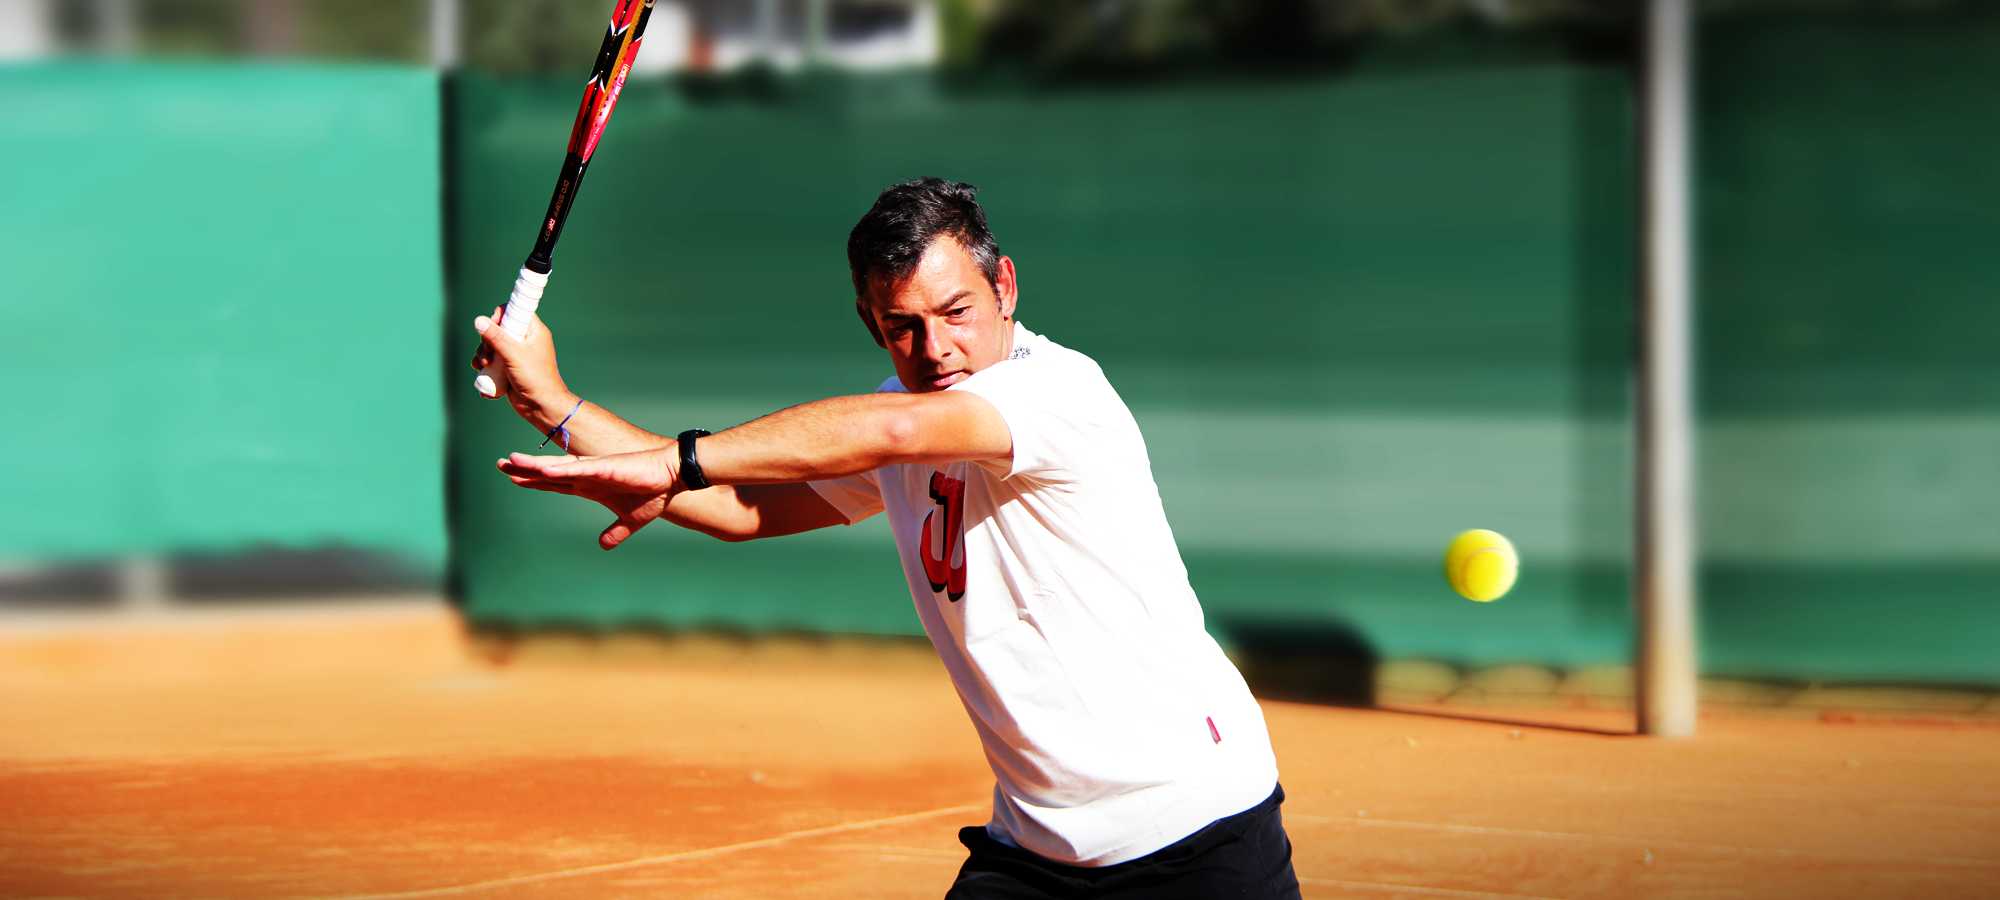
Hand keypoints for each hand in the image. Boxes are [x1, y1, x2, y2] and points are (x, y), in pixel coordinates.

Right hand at [472, 307, 570, 422]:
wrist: (540, 406)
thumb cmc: (535, 378)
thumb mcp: (513, 354)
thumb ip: (496, 337)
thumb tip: (479, 320)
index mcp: (533, 331)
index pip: (515, 311)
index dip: (500, 316)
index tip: (493, 327)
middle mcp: (525, 340)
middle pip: (498, 329)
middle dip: (487, 341)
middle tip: (488, 353)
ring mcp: (516, 354)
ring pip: (492, 345)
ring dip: (483, 354)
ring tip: (484, 366)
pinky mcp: (508, 367)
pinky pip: (492, 360)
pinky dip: (484, 366)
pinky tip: (482, 373)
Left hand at [499, 448, 680, 549]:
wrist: (670, 480)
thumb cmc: (651, 494)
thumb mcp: (630, 520)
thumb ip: (614, 532)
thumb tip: (603, 545)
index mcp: (589, 487)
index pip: (554, 483)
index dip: (534, 481)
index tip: (513, 477)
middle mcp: (586, 476)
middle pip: (548, 472)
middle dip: (524, 468)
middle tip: (501, 464)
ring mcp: (593, 471)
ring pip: (557, 467)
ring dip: (534, 465)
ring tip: (511, 461)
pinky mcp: (605, 468)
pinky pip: (578, 469)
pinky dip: (560, 469)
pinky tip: (543, 468)